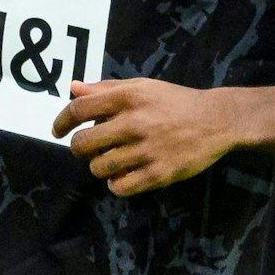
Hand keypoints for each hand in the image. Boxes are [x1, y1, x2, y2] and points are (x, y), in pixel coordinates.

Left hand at [52, 78, 241, 195]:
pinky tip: (122, 175)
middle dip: (79, 148)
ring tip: (111, 160)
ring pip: (99, 168)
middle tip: (89, 148)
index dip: (61, 121)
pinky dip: (115, 184)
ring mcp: (146, 150)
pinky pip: (120, 187)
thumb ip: (106, 89)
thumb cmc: (174, 101)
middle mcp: (134, 123)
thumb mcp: (141, 87)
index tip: (57, 130)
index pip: (78, 109)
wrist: (217, 120)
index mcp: (128, 98)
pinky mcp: (159, 173)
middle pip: (82, 144)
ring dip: (99, 166)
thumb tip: (73, 88)